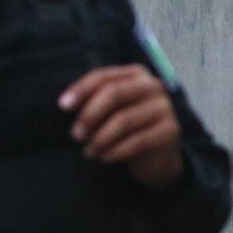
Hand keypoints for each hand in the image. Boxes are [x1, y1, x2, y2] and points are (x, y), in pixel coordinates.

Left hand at [59, 65, 183, 185]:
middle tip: (75, 135)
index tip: (62, 106)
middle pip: (115, 93)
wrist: (158, 157)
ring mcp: (164, 107)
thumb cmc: (128, 129)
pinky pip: (138, 141)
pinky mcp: (170, 130)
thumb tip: (64, 104)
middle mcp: (153, 86)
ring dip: (101, 138)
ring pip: (124, 120)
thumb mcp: (112, 110)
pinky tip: (105, 158)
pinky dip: (116, 151)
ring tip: (89, 151)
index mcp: (136, 74)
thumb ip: (95, 101)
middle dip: (90, 115)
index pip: (104, 76)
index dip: (81, 89)